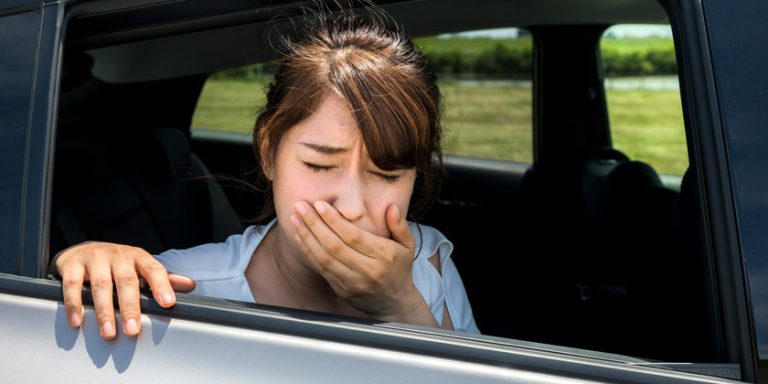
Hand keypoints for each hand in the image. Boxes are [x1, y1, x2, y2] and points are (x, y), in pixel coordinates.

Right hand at [54, 242, 195, 339]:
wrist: (83, 250)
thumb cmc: (118, 264)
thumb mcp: (141, 268)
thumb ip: (164, 279)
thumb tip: (191, 286)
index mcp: (139, 257)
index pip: (154, 270)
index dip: (162, 286)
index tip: (168, 303)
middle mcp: (119, 256)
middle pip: (127, 281)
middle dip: (130, 307)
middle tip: (133, 330)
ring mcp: (95, 258)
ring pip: (101, 285)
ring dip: (104, 311)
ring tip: (109, 332)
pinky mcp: (73, 264)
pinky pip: (73, 285)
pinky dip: (74, 304)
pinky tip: (78, 321)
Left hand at [291, 201, 435, 325]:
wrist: (394, 303)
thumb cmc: (399, 269)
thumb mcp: (407, 246)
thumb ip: (400, 226)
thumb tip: (392, 207)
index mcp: (384, 256)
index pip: (353, 236)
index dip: (334, 220)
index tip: (320, 205)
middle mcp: (368, 270)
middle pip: (335, 245)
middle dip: (314, 224)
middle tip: (301, 207)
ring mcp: (353, 283)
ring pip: (324, 258)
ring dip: (307, 237)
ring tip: (295, 219)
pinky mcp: (342, 290)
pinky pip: (321, 269)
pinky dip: (308, 251)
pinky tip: (300, 237)